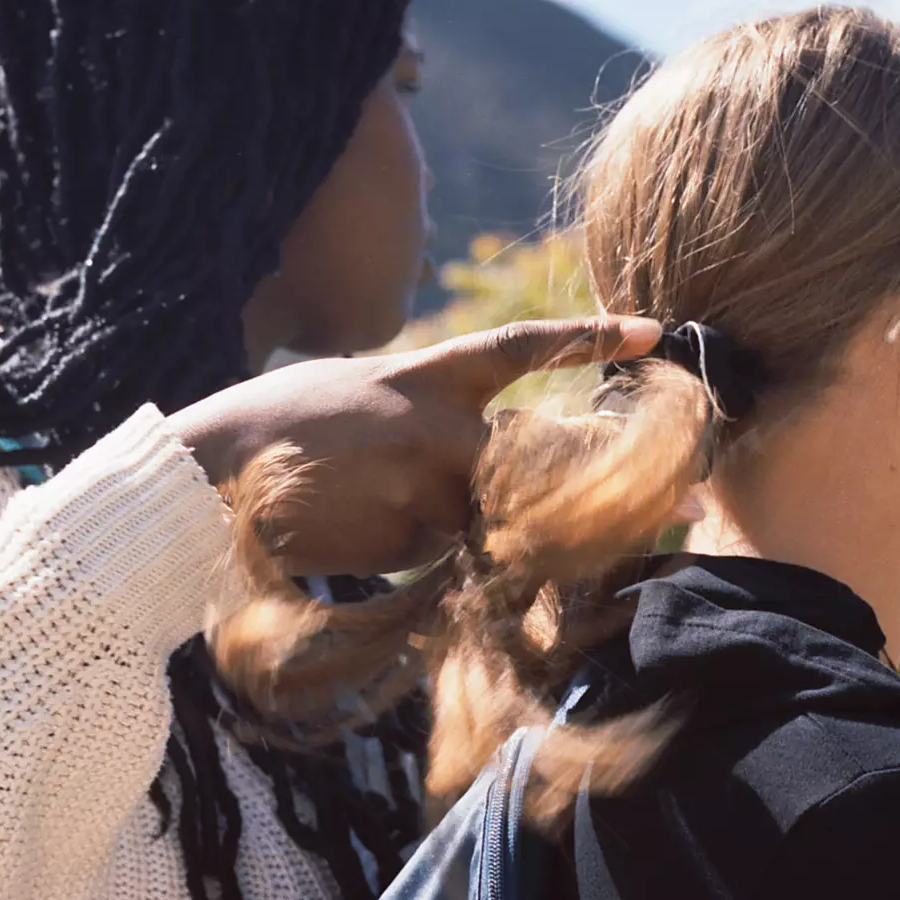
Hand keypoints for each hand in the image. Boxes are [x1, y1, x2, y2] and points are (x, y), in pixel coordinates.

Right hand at [166, 315, 659, 573]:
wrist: (209, 476)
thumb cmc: (290, 427)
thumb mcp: (369, 392)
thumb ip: (442, 415)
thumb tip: (510, 452)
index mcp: (427, 375)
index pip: (524, 347)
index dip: (591, 336)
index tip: (655, 330)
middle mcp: (439, 429)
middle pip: (553, 455)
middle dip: (622, 484)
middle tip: (690, 506)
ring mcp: (426, 492)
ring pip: (513, 518)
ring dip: (538, 540)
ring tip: (552, 549)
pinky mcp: (409, 547)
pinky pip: (465, 561)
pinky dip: (468, 569)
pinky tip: (423, 560)